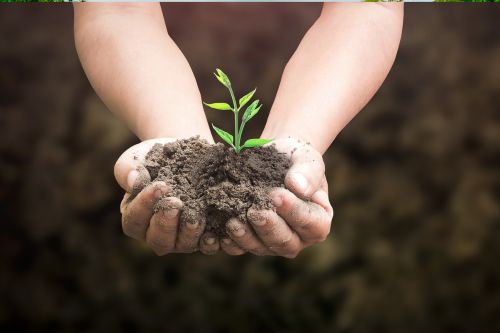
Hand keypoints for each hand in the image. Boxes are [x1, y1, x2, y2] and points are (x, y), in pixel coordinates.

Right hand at [114, 138, 219, 254]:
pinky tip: (216, 234)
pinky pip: (208, 246)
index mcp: (137, 219)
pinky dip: (212, 243)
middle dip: (166, 223)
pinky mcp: (204, 237)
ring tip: (196, 216)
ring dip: (189, 233)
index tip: (160, 185)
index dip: (145, 205)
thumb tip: (133, 180)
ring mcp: (182, 239)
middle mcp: (158, 234)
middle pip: (158, 240)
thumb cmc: (154, 158)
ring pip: (183, 245)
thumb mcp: (135, 158)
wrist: (185, 153)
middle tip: (176, 203)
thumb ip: (128, 169)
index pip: (135, 219)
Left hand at [221, 138, 333, 257]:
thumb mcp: (307, 159)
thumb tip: (298, 187)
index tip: (277, 195)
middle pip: (286, 242)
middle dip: (269, 228)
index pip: (311, 223)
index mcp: (319, 220)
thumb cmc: (296, 160)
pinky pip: (241, 248)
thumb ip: (308, 172)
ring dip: (247, 238)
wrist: (274, 159)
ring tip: (233, 223)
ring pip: (262, 248)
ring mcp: (274, 242)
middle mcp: (298, 237)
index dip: (294, 212)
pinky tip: (220, 234)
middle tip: (254, 212)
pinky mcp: (253, 241)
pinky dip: (231, 243)